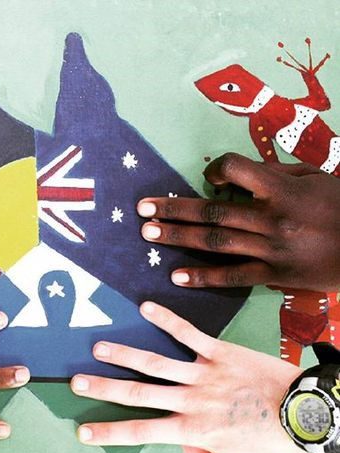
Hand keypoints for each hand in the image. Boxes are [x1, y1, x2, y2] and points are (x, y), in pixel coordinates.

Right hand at [70, 301, 307, 452]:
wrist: (310, 413)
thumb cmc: (276, 445)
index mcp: (193, 429)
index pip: (142, 432)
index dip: (109, 433)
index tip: (82, 432)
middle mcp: (192, 400)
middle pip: (139, 393)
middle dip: (105, 389)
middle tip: (76, 382)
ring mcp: (204, 374)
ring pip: (157, 363)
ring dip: (126, 355)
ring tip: (99, 348)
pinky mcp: (219, 352)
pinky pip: (189, 334)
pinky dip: (168, 320)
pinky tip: (146, 307)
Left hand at [138, 152, 339, 291]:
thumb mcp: (316, 178)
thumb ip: (276, 174)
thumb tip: (238, 175)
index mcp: (283, 188)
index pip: (237, 169)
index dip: (217, 168)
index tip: (209, 175)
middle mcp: (272, 218)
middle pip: (213, 211)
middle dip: (174, 209)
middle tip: (142, 210)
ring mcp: (270, 249)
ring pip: (216, 242)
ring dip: (179, 237)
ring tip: (149, 234)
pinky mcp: (273, 275)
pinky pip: (233, 277)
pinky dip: (203, 277)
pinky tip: (176, 277)